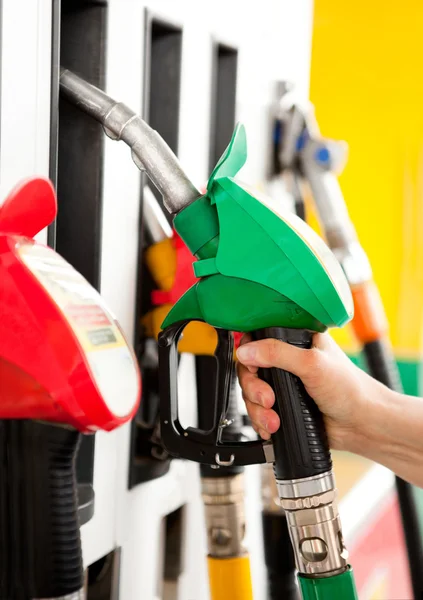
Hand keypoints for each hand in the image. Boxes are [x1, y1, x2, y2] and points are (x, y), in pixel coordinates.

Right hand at [236, 332, 376, 450]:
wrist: (363, 425)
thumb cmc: (351, 390)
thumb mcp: (312, 363)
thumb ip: (277, 353)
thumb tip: (246, 350)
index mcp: (297, 341)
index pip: (259, 339)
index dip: (249, 354)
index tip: (252, 367)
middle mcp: (288, 361)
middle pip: (250, 370)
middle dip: (254, 388)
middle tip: (268, 399)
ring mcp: (285, 385)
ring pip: (252, 394)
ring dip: (258, 410)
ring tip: (274, 419)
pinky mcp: (284, 406)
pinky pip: (259, 412)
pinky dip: (261, 422)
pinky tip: (272, 427)